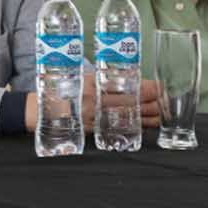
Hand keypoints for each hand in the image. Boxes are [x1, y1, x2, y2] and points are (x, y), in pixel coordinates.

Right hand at [29, 74, 161, 131]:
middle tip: (168, 99)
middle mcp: (99, 102)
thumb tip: (128, 77)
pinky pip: (122, 128)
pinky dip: (138, 126)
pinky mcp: (97, 130)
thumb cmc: (59, 89)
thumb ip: (102, 78)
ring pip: (133, 118)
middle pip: (136, 103)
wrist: (38, 109)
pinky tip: (147, 124)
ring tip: (163, 112)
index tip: (162, 87)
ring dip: (151, 116)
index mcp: (96, 85)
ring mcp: (99, 118)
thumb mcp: (80, 77)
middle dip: (156, 102)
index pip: (131, 86)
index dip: (151, 88)